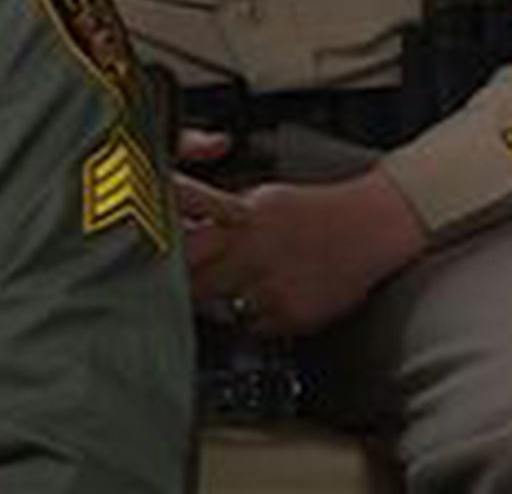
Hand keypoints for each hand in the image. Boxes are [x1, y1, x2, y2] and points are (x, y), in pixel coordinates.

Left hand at [175, 164, 426, 337]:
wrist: (372, 225)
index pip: (184, 245)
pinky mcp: (295, 314)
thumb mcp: (257, 200)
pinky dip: (251, 319)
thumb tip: (180, 232)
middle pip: (194, 282)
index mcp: (239, 220)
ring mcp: (274, 288)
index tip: (153, 261)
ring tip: (226, 292)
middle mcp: (253, 254)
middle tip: (177, 287)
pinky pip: (255, 326)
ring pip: (221, 308)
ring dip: (218, 304)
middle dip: (183, 285)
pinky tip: (262, 301)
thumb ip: (218, 219)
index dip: (165, 256)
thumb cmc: (312, 210)